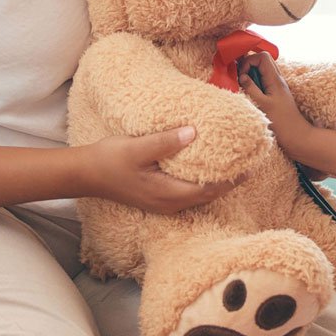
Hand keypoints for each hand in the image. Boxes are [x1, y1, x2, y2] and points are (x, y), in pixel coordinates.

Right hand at [82, 126, 240, 214]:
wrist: (86, 174)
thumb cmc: (109, 160)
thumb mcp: (137, 147)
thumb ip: (165, 142)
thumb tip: (193, 132)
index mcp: (168, 194)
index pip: (210, 190)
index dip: (231, 180)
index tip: (249, 165)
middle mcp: (170, 203)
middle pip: (209, 195)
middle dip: (229, 182)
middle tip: (248, 163)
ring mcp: (164, 203)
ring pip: (200, 195)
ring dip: (217, 183)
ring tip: (233, 166)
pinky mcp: (159, 197)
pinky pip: (189, 193)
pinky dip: (202, 182)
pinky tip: (206, 169)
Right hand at [239, 52, 320, 168]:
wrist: (297, 137)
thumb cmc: (281, 123)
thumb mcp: (263, 105)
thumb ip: (250, 88)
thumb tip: (241, 76)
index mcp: (275, 79)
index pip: (262, 56)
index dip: (248, 61)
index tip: (241, 76)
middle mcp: (277, 80)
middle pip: (262, 60)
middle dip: (248, 66)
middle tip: (241, 80)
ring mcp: (277, 87)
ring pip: (263, 71)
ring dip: (251, 76)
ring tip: (246, 88)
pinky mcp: (276, 95)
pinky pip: (264, 82)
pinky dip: (256, 84)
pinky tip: (252, 96)